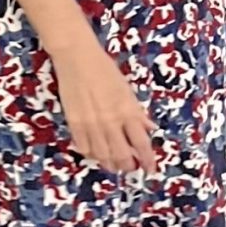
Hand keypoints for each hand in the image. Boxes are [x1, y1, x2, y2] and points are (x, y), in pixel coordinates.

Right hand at [54, 45, 157, 175]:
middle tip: (131, 167)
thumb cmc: (104, 69)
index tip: (151, 169)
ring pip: (102, 156)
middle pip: (122, 156)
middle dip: (128, 166)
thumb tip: (149, 128)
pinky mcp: (74, 123)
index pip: (141, 144)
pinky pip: (84, 148)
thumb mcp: (127, 90)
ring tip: (115, 164)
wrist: (77, 58)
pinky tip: (96, 153)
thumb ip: (137, 112)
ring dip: (111, 164)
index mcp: (127, 111)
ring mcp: (91, 124)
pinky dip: (92, 154)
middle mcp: (110, 122)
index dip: (148, 160)